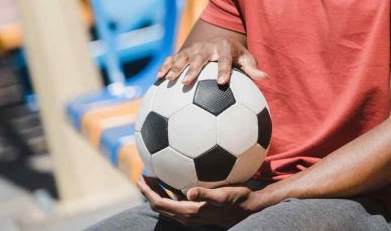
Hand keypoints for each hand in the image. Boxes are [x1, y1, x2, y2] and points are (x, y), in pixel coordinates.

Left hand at [138, 176, 258, 227]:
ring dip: (158, 191)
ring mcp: (191, 213)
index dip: (148, 192)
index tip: (141, 176)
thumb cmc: (238, 200)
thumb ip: (206, 195)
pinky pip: (177, 200)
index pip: (160, 203)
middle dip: (148, 191)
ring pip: (167, 203)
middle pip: (159, 204)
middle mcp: (186, 215)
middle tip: (143, 174)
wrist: (250, 208)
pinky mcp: (197, 208)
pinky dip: (170, 190)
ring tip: (154, 174)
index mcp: (188, 212)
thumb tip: (190, 192)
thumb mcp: (224, 196)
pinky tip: (176, 176)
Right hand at [156, 38, 267, 86]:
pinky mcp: (183, 52)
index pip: (226, 59)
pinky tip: (159, 78)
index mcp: (225, 48)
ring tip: (168, 80)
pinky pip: (172, 58)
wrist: (219, 42)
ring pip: (183, 56)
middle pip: (200, 57)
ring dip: (175, 67)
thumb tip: (267, 78)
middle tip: (188, 82)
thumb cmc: (236, 56)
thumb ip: (254, 70)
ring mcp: (194, 49)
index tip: (222, 82)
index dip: (224, 69)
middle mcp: (208, 47)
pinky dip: (165, 66)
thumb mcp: (246, 60)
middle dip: (194, 68)